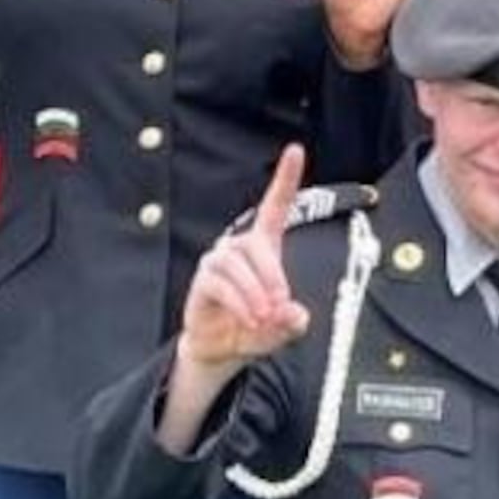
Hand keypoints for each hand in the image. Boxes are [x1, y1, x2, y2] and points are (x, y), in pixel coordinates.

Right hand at [182, 147, 314, 369]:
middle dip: (272, 275)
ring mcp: (218, 262)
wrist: (222, 349)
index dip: (285, 178)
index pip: (274, 206)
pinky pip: (219, 284)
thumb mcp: (283, 328)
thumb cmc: (256, 327)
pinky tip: (249, 318)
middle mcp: (239, 247)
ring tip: (263, 317)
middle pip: (255, 244)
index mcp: (265, 246)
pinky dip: (238, 302)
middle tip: (281, 305)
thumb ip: (293, 321)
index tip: (295, 149)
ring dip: (253, 292)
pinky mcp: (203, 280)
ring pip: (235, 264)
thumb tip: (294, 314)